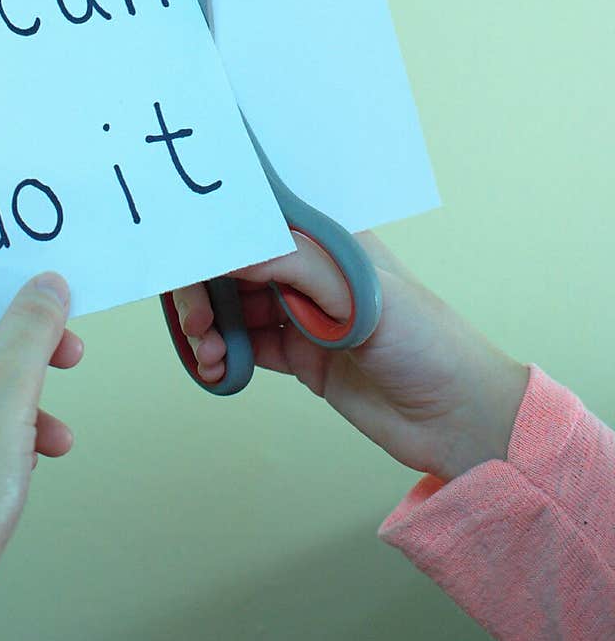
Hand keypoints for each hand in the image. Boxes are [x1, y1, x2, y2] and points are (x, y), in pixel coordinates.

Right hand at [174, 231, 528, 482]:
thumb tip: (228, 248)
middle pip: (233, 265)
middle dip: (203, 289)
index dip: (215, 236)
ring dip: (207, 326)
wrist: (458, 418)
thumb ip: (293, 264)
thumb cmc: (427, 341)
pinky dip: (220, 355)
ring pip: (232, 307)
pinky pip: (244, 346)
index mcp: (328, 239)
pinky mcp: (298, 355)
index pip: (256, 222)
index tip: (183, 258)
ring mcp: (302, 312)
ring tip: (208, 354)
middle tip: (196, 323)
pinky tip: (216, 369)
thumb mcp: (361, 293)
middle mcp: (309, 270)